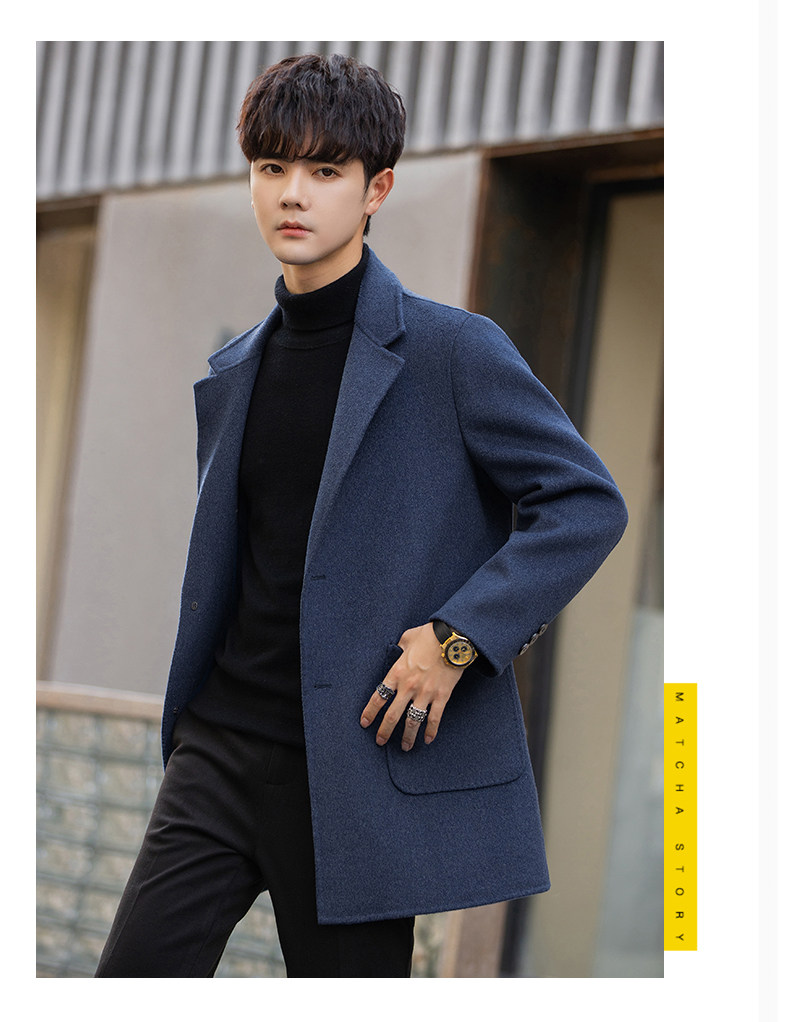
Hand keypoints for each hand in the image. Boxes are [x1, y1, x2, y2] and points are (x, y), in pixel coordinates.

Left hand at [359, 623, 465, 750]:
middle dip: (385, 731)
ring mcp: (425, 693)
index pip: (379, 697)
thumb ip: (399, 648)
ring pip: (413, 721)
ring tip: (405, 747)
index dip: (370, 712)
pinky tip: (428, 739)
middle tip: (380, 741)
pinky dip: (431, 730)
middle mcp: (409, 686)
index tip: (365, 722)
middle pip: (392, 715)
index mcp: (397, 672)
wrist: (453, 637)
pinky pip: (435, 718)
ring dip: (408, 736)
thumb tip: (397, 650)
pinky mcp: (442, 696)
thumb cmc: (429, 635)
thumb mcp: (407, 638)